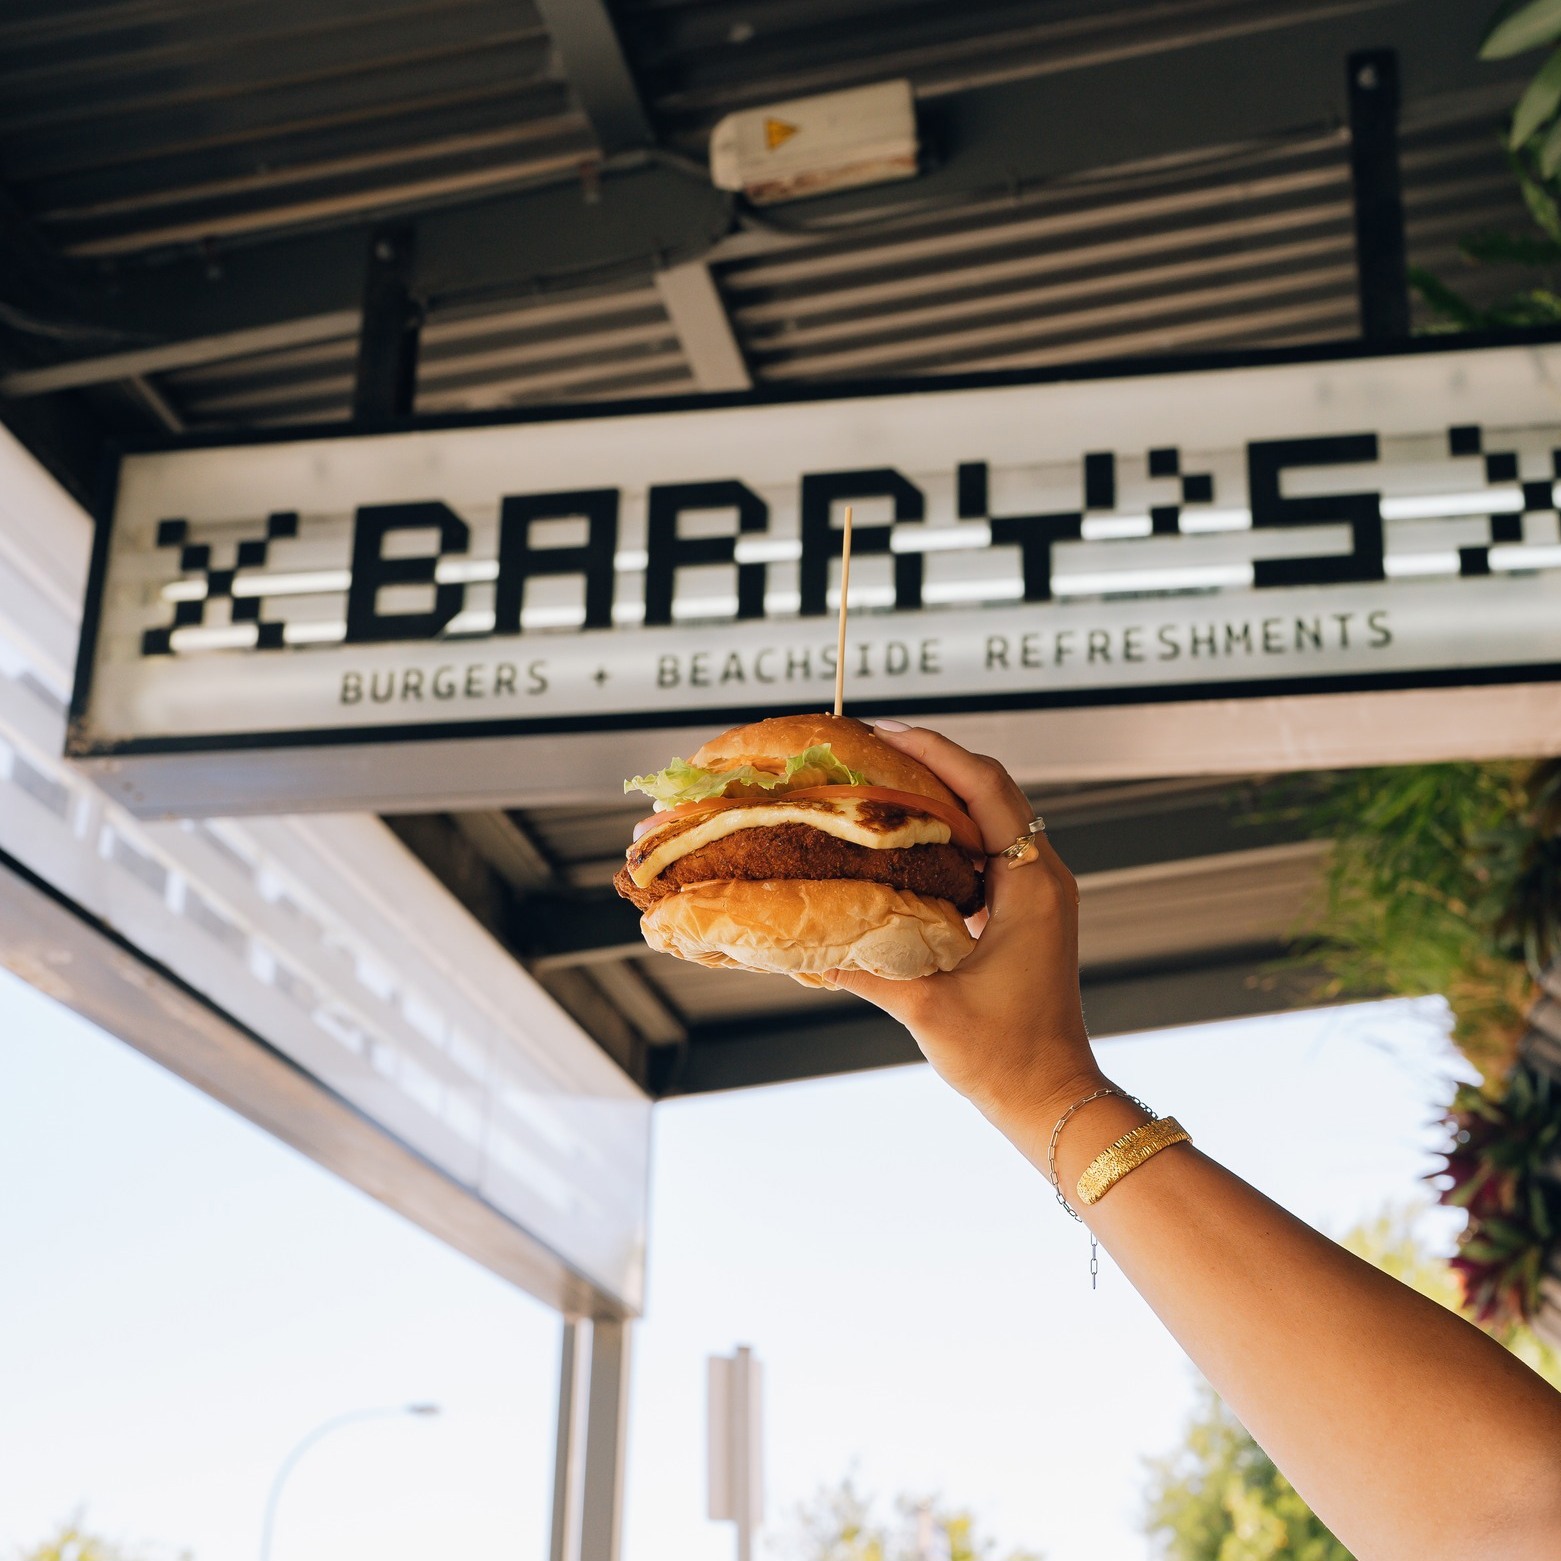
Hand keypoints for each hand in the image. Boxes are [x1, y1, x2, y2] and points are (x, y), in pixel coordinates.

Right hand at [827, 723, 1103, 1137]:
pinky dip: (943, 832)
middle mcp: (1042, 878)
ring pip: (987, 817)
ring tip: (876, 780)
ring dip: (937, 794)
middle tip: (868, 747)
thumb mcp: (925, 1007)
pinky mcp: (1024, 913)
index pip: (987, 789)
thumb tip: (800, 942)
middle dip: (930, 761)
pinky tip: (897, 839)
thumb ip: (864, 968)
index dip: (935, 752)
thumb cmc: (1004, 1058)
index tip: (884, 731)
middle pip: (989, 790)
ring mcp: (1036, 894)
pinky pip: (984, 851)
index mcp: (1032, 886)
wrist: (1051, 1098)